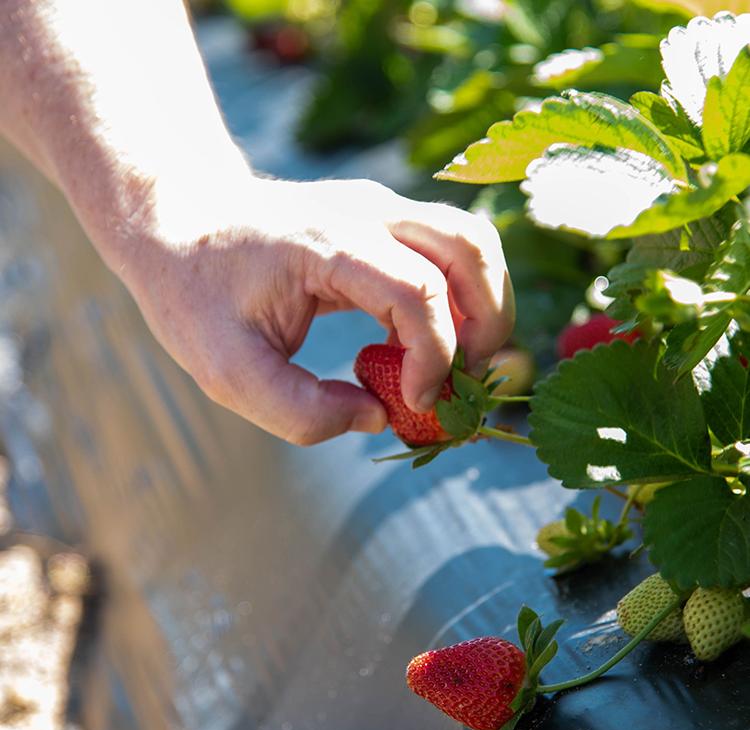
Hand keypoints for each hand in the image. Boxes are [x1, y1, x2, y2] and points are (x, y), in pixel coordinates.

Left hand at [114, 169, 513, 444]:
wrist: (177, 219)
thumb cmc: (194, 290)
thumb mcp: (226, 371)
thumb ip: (300, 412)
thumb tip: (376, 415)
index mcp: (327, 244)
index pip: (418, 290)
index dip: (433, 357)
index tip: (415, 404)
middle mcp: (365, 212)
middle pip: (470, 250)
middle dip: (488, 325)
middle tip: (464, 381)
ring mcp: (377, 207)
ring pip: (471, 242)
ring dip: (484, 306)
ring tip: (457, 362)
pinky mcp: (379, 219)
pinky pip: (444, 252)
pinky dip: (456, 300)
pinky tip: (418, 345)